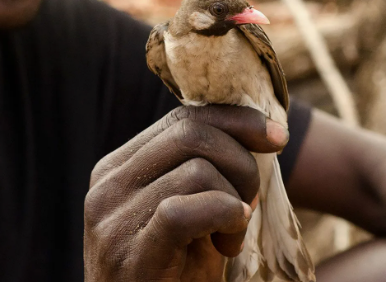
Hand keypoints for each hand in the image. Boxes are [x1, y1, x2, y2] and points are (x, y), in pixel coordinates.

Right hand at [84, 105, 288, 281]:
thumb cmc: (172, 277)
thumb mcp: (186, 216)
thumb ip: (199, 172)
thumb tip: (253, 126)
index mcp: (117, 168)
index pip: (181, 120)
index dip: (236, 121)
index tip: (277, 137)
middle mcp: (107, 185)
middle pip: (191, 135)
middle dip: (241, 164)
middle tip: (250, 206)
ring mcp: (112, 219)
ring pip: (197, 171)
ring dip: (234, 203)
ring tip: (229, 241)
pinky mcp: (129, 254)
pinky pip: (183, 212)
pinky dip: (221, 217)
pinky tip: (229, 243)